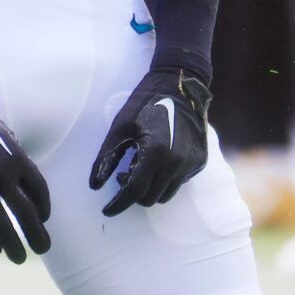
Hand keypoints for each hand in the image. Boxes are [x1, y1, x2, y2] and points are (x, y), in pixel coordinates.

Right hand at [0, 93, 51, 262]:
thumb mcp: (8, 139)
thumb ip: (19, 162)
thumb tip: (27, 186)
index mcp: (18, 159)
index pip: (39, 191)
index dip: (45, 208)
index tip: (44, 219)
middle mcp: (3, 175)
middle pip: (26, 212)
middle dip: (37, 233)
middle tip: (44, 248)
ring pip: (2, 223)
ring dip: (13, 244)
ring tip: (20, 258)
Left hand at [89, 70, 209, 216]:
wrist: (178, 85)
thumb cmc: (144, 103)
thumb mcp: (120, 127)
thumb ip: (107, 158)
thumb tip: (95, 186)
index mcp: (156, 153)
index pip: (135, 191)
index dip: (119, 203)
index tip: (108, 210)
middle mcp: (178, 162)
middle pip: (151, 198)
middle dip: (134, 194)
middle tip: (122, 175)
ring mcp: (191, 164)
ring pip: (166, 194)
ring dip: (149, 189)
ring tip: (138, 168)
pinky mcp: (199, 162)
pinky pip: (178, 183)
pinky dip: (164, 180)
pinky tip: (155, 162)